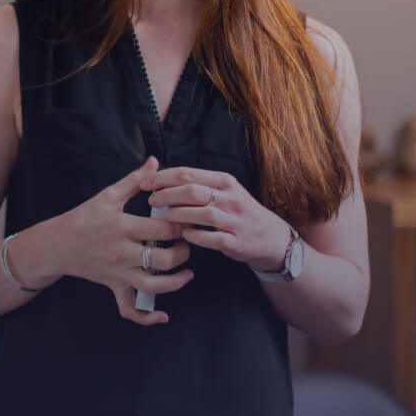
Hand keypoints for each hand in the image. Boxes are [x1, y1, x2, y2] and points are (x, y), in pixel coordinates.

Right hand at [61, 156, 192, 324]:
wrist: (57, 244)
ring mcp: (118, 273)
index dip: (182, 225)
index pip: (163, 229)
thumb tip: (155, 162)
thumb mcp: (108, 195)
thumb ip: (135, 180)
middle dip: (183, 252)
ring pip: (153, 286)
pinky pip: (130, 309)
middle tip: (187, 243)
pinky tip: (163, 315)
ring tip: (187, 272)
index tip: (189, 220)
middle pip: (164, 259)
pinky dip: (147, 317)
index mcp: (122, 227)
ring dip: (176, 282)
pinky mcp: (114, 286)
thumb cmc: (84, 217)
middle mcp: (122, 252)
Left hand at [141, 167, 292, 271]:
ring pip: (203, 213)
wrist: (270, 236)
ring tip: (165, 216)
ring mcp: (235, 220)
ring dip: (180, 214)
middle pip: (193, 191)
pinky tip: (184, 234)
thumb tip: (161, 177)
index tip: (145, 182)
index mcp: (224, 182)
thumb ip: (197, 183)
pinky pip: (214, 238)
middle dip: (167, 194)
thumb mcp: (223, 190)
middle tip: (151, 200)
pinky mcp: (237, 241)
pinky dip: (196, 236)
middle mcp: (231, 198)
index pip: (188, 174)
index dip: (163, 177)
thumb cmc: (237, 211)